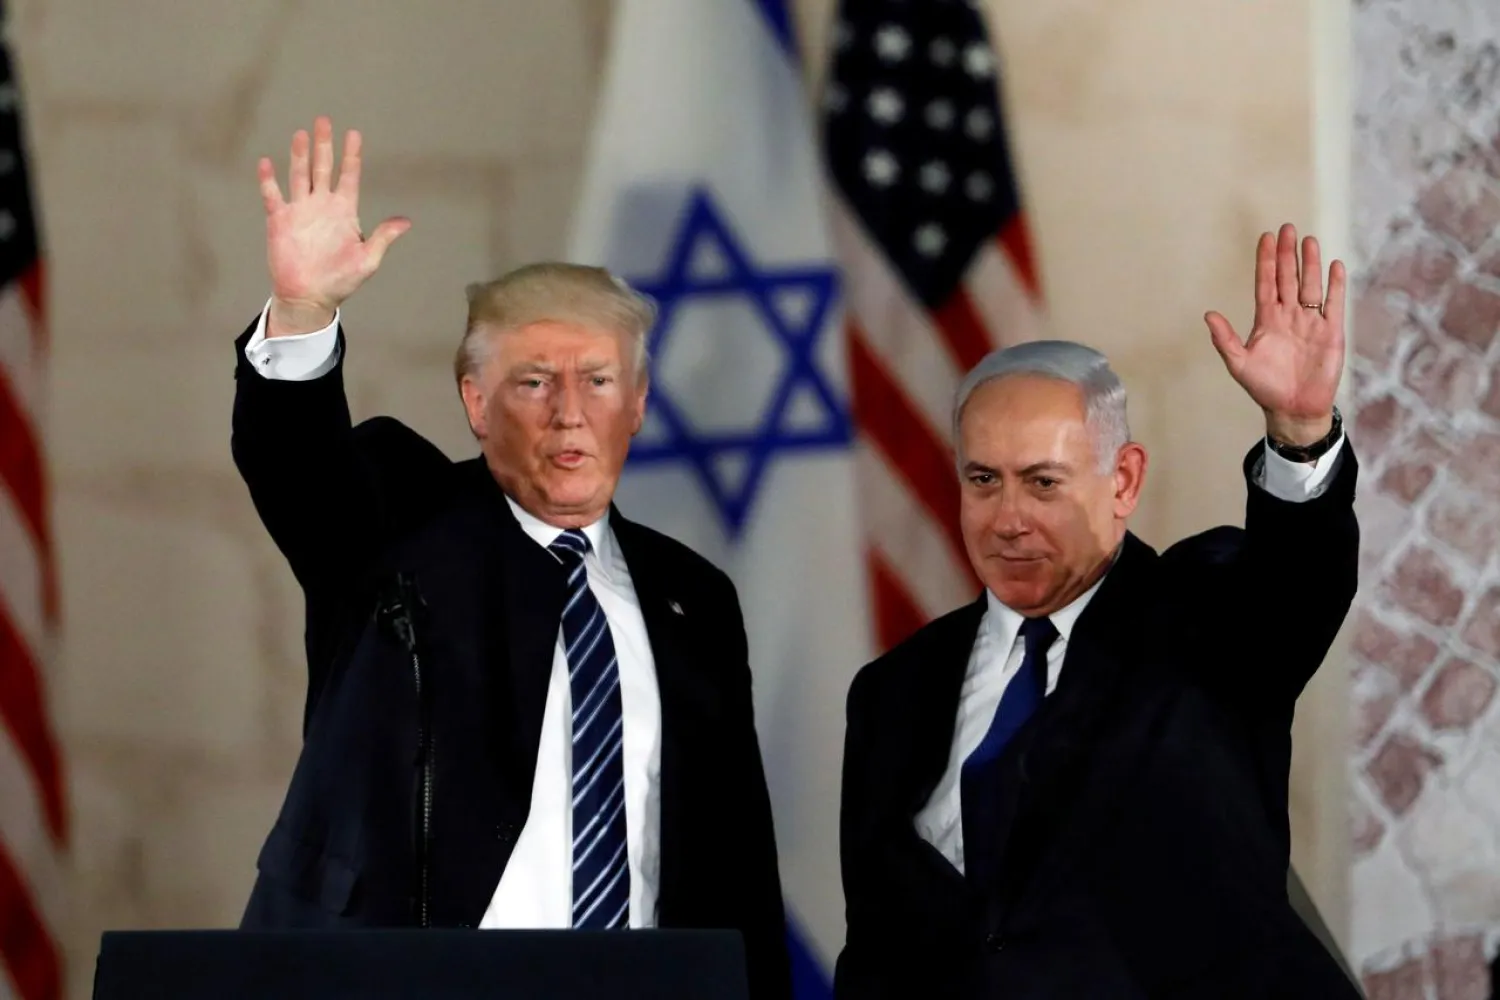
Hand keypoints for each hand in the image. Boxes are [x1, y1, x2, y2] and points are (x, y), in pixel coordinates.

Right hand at [258, 116, 410, 335]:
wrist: (310, 297)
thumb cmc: (340, 280)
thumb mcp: (367, 260)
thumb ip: (383, 237)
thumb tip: (406, 221)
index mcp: (344, 211)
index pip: (349, 176)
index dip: (352, 155)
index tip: (354, 133)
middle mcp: (322, 205)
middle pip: (323, 168)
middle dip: (324, 145)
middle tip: (323, 120)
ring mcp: (300, 211)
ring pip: (299, 175)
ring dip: (299, 155)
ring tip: (301, 134)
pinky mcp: (279, 220)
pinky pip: (272, 195)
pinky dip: (268, 180)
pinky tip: (266, 162)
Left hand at [1204, 223, 1345, 446]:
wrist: (1293, 408)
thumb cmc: (1265, 387)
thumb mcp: (1239, 364)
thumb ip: (1225, 340)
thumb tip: (1208, 315)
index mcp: (1266, 320)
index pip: (1265, 283)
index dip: (1265, 261)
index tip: (1266, 238)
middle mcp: (1289, 316)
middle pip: (1288, 278)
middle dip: (1287, 254)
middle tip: (1287, 228)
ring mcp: (1310, 322)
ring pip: (1310, 286)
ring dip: (1310, 264)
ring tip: (1309, 240)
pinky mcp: (1330, 332)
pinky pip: (1334, 304)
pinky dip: (1335, 286)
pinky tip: (1335, 266)